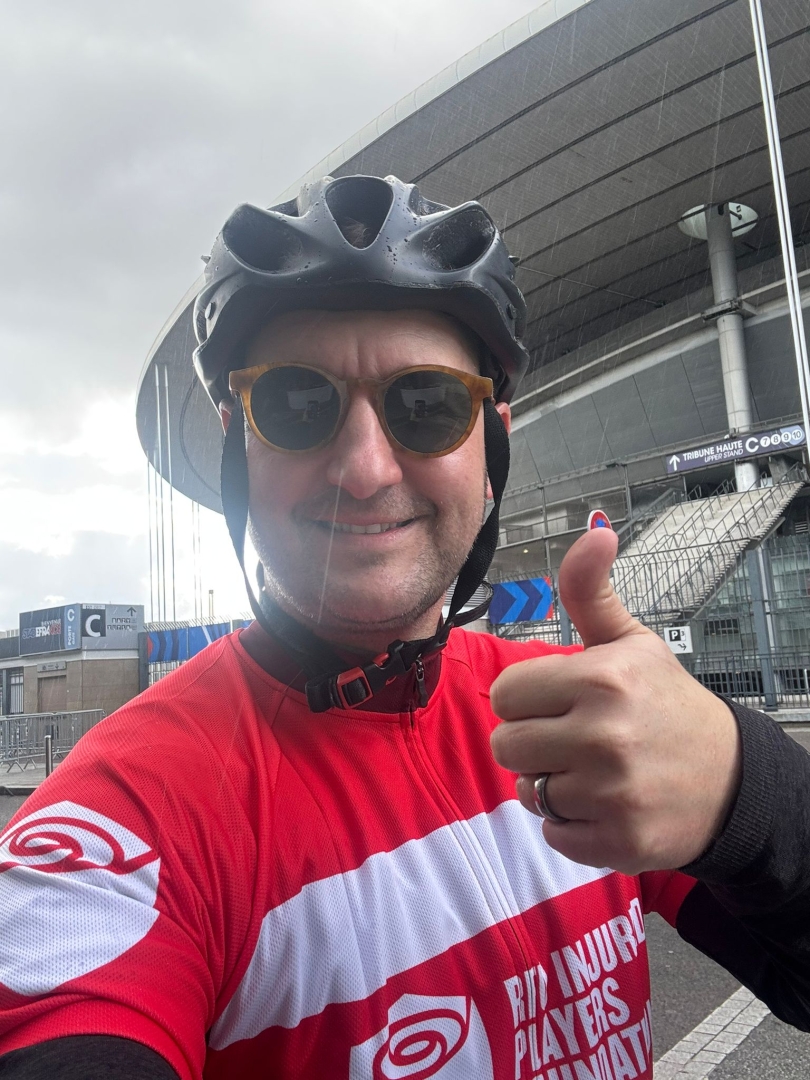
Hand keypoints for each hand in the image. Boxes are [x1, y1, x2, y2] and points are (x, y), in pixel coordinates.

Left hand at [489, 526, 741, 874]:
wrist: (731, 779)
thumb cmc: (666, 703)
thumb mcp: (630, 642)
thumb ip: (590, 591)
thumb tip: (594, 531)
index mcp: (601, 678)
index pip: (506, 693)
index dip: (527, 700)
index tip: (558, 702)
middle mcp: (604, 734)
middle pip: (506, 745)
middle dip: (532, 743)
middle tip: (572, 739)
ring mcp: (612, 792)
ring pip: (527, 791)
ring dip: (551, 784)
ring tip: (591, 772)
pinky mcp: (618, 840)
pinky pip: (552, 832)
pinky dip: (571, 824)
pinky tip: (604, 804)